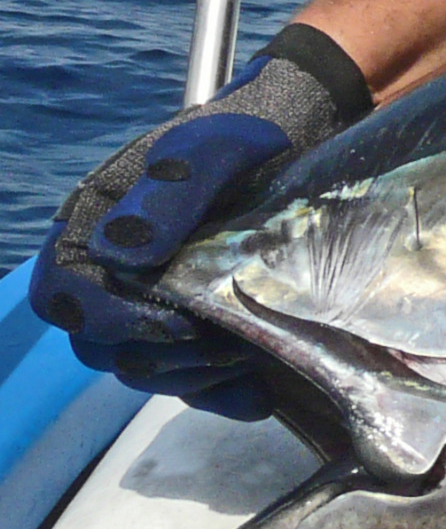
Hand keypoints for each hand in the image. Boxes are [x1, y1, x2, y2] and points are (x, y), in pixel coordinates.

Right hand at [29, 23, 369, 419]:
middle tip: (229, 342)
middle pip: (101, 346)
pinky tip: (258, 388)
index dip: (109, 320)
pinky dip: (221, 391)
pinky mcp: (193, 326)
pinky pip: (188, 379)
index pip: (62, 294)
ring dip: (191, 374)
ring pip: (141, 369)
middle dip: (160, 355)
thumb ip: (168, 196)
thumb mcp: (212, 152)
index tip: (177, 323)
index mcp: (93, 225)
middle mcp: (109, 271)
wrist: (298, 138)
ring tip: (249, 352)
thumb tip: (118, 255)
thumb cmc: (245, 137)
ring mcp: (150, 302)